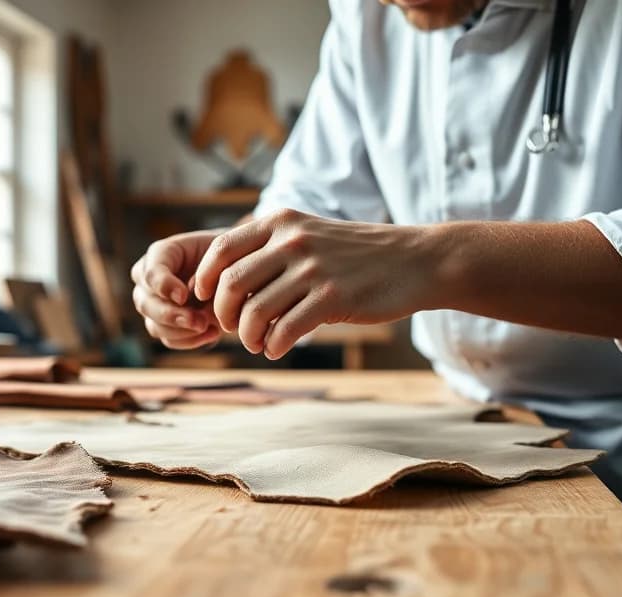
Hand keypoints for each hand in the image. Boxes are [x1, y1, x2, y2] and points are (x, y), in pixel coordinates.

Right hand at [130, 230, 223, 349]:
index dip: (164, 286)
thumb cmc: (226, 258)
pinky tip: (212, 332)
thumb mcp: (220, 256)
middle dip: (172, 315)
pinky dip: (191, 340)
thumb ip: (203, 272)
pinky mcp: (164, 327)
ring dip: (183, 331)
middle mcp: (147, 281)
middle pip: (146, 304)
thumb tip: (183, 300)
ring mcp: (152, 306)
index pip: (150, 273)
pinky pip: (170, 340)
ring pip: (155, 326)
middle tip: (199, 322)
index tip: (183, 296)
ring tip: (210, 326)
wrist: (235, 273)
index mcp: (159, 255)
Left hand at [193, 209, 436, 358]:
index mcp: (282, 223)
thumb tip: (228, 281)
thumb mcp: (312, 233)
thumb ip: (272, 249)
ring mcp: (313, 270)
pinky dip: (273, 346)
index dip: (205, 277)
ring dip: (248, 336)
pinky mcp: (333, 299)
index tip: (204, 298)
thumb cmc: (359, 254)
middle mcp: (293, 241)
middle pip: (231, 283)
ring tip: (258, 343)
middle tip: (233, 327)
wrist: (416, 261)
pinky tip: (277, 349)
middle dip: (224, 312)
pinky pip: (285, 330)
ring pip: (255, 311)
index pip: (222, 248)